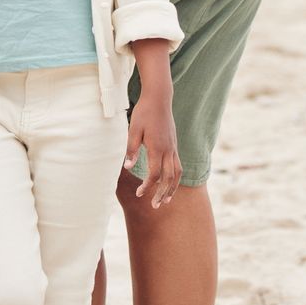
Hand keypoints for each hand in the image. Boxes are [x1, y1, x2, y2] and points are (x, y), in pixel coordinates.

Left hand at [125, 91, 181, 208]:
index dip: (147, 186)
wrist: (159, 98)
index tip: (139, 194)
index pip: (155, 174)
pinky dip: (176, 177)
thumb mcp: (133, 130)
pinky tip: (170, 182)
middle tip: (155, 206)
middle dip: (162, 193)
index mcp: (157, 148)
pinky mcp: (174, 145)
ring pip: (177, 173)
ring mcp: (173, 147)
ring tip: (166, 200)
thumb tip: (127, 167)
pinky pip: (178, 165)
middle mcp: (169, 150)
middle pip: (169, 178)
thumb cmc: (144, 113)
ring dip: (172, 188)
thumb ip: (131, 149)